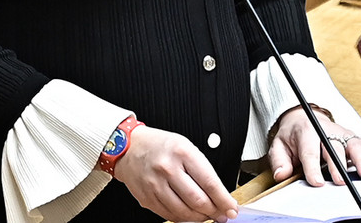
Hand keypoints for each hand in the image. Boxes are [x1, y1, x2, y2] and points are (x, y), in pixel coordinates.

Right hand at [111, 125, 239, 222]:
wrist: (129, 147)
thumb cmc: (160, 146)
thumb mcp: (185, 147)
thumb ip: (202, 170)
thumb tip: (219, 194)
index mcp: (182, 152)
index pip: (209, 182)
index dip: (223, 200)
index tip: (231, 208)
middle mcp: (168, 169)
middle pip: (198, 200)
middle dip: (214, 211)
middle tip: (222, 214)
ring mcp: (155, 185)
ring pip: (184, 212)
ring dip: (200, 218)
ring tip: (207, 215)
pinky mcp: (147, 199)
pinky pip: (170, 215)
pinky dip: (183, 219)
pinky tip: (190, 215)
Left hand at [267, 106, 360, 186]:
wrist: (302, 116)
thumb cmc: (292, 135)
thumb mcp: (279, 144)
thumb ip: (279, 159)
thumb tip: (282, 174)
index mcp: (307, 132)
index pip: (310, 151)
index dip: (313, 167)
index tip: (316, 183)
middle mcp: (327, 131)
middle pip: (334, 149)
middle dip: (338, 165)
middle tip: (340, 182)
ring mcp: (343, 134)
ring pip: (354, 146)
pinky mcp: (353, 138)